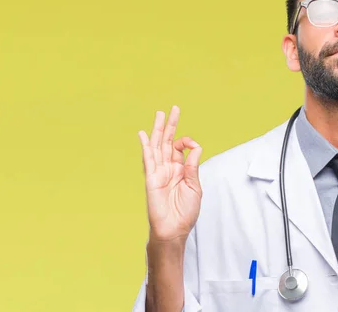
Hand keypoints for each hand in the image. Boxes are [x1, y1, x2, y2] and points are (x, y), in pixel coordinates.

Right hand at [138, 106, 202, 242]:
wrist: (174, 229)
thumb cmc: (185, 213)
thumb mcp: (195, 187)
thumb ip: (193, 167)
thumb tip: (195, 147)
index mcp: (180, 170)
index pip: (182, 148)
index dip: (188, 142)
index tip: (192, 145)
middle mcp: (168, 168)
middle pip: (168, 141)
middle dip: (171, 125)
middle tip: (173, 108)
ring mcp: (158, 172)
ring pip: (157, 145)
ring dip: (158, 129)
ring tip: (160, 113)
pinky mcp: (151, 178)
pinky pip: (147, 159)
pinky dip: (145, 146)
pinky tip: (142, 134)